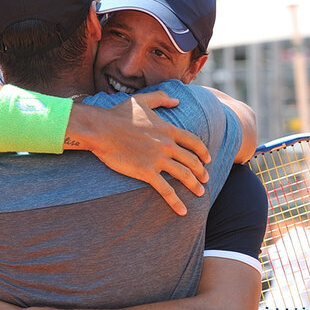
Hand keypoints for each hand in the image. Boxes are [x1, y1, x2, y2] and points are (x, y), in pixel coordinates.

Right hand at [80, 91, 211, 215]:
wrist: (101, 129)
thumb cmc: (118, 114)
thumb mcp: (142, 100)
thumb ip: (161, 99)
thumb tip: (177, 100)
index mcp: (168, 129)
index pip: (194, 142)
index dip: (203, 152)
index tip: (208, 159)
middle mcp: (167, 145)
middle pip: (192, 161)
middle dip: (202, 171)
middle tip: (205, 179)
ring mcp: (158, 159)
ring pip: (184, 175)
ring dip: (194, 186)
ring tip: (200, 193)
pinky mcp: (146, 172)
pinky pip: (166, 190)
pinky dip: (176, 202)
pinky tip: (183, 211)